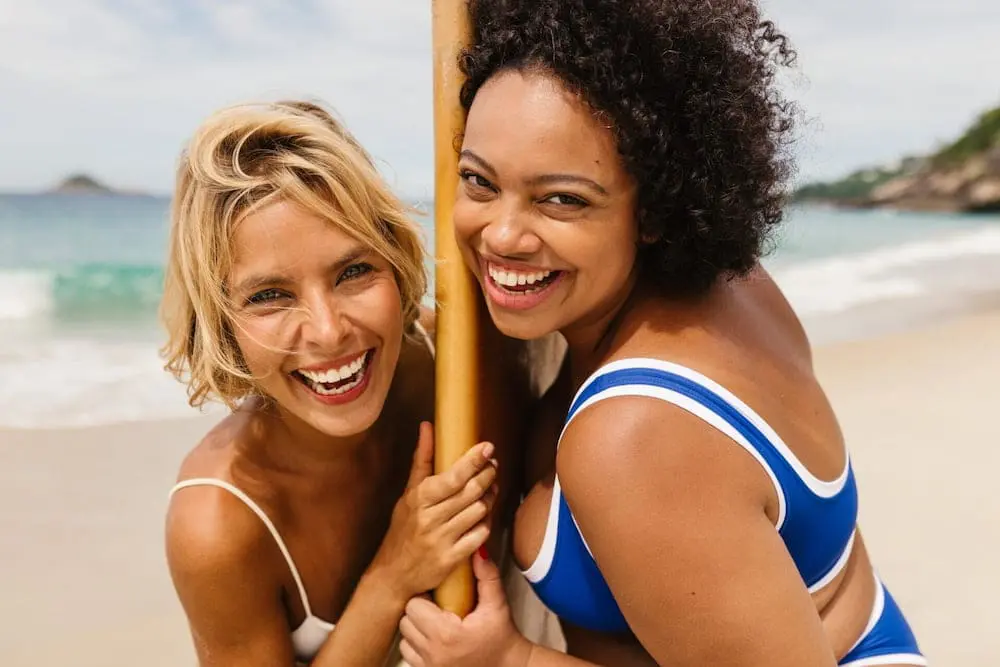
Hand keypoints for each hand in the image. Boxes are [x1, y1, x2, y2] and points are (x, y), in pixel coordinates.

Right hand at [372, 422, 497, 600]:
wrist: (394, 573)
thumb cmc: (404, 528)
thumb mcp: (409, 493)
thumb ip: (422, 459)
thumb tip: (427, 426)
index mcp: (420, 498)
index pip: (453, 477)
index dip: (474, 461)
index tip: (488, 448)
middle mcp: (430, 518)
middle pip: (470, 492)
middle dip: (487, 476)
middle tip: (493, 466)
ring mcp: (442, 539)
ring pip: (479, 511)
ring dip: (489, 498)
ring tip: (490, 489)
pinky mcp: (452, 559)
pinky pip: (480, 535)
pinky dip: (486, 523)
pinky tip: (483, 516)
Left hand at [398, 551, 531, 666]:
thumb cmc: (502, 638)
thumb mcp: (497, 604)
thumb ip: (487, 576)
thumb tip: (477, 552)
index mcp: (446, 634)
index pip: (413, 605)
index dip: (424, 597)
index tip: (436, 596)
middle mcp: (433, 653)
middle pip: (405, 621)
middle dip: (418, 612)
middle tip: (435, 608)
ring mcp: (429, 666)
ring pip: (404, 639)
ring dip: (415, 630)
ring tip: (434, 625)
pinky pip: (408, 656)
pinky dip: (416, 647)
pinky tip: (433, 641)